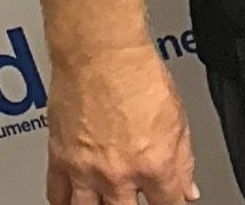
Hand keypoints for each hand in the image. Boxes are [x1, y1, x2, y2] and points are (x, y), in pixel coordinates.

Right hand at [45, 45, 197, 204]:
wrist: (100, 56)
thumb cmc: (138, 76)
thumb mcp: (178, 119)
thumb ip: (183, 160)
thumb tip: (187, 188)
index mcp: (153, 164)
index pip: (168, 202)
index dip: (174, 203)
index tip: (174, 200)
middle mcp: (117, 174)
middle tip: (138, 197)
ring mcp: (84, 170)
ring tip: (108, 200)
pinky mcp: (59, 160)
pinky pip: (57, 194)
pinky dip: (65, 201)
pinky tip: (73, 200)